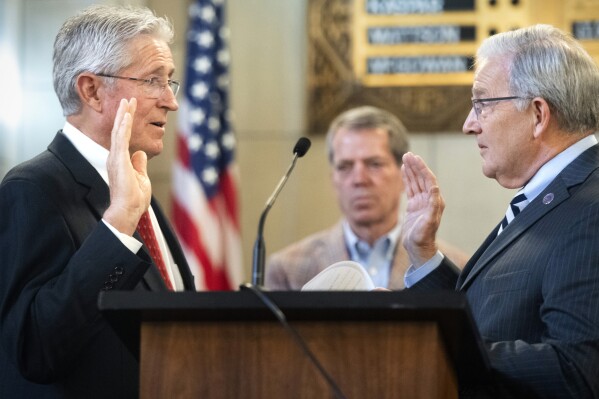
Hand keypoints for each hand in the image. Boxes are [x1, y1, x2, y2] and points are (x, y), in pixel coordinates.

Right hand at [103, 98, 150, 234]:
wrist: (127, 210)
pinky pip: (121, 138)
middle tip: (128, 98)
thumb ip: (139, 165)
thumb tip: (141, 153)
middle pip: (119, 130)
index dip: (127, 123)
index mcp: (121, 161)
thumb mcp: (141, 178)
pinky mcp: (118, 159)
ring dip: (124, 115)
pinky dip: (123, 125)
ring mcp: (116, 158)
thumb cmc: (133, 199)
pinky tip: (127, 115)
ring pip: (119, 131)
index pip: (124, 137)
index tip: (131, 110)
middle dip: (124, 114)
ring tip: (128, 101)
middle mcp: (115, 157)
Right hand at [401, 152, 443, 266]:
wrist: (418, 248)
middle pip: (422, 178)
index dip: (422, 169)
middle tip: (408, 155)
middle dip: (415, 166)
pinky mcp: (414, 205)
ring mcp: (421, 202)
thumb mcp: (428, 222)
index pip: (428, 180)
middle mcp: (429, 199)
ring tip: (405, 159)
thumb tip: (434, 188)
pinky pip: (410, 189)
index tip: (415, 159)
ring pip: (416, 182)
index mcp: (435, 201)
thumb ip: (432, 205)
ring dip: (411, 170)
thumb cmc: (423, 237)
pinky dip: (407, 179)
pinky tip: (403, 171)